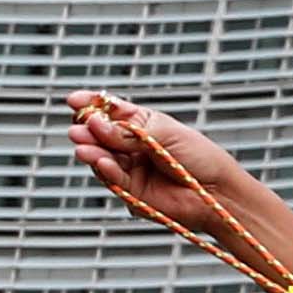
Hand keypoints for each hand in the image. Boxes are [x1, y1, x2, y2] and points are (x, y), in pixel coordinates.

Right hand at [65, 91, 250, 234]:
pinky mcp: (132, 191)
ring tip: (83, 145)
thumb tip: (96, 123)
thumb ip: (129, 132)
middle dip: (87, 130)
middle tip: (78, 127)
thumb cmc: (202, 158)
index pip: (112, 112)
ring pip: (102, 157)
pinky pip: (113, 179)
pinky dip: (106, 170)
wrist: (219, 192)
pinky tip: (102, 162)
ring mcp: (131, 168)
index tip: (74, 100)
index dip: (92, 105)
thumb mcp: (166, 135)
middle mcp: (134, 146)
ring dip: (91, 150)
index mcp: (144, 125)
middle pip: (101, 135)